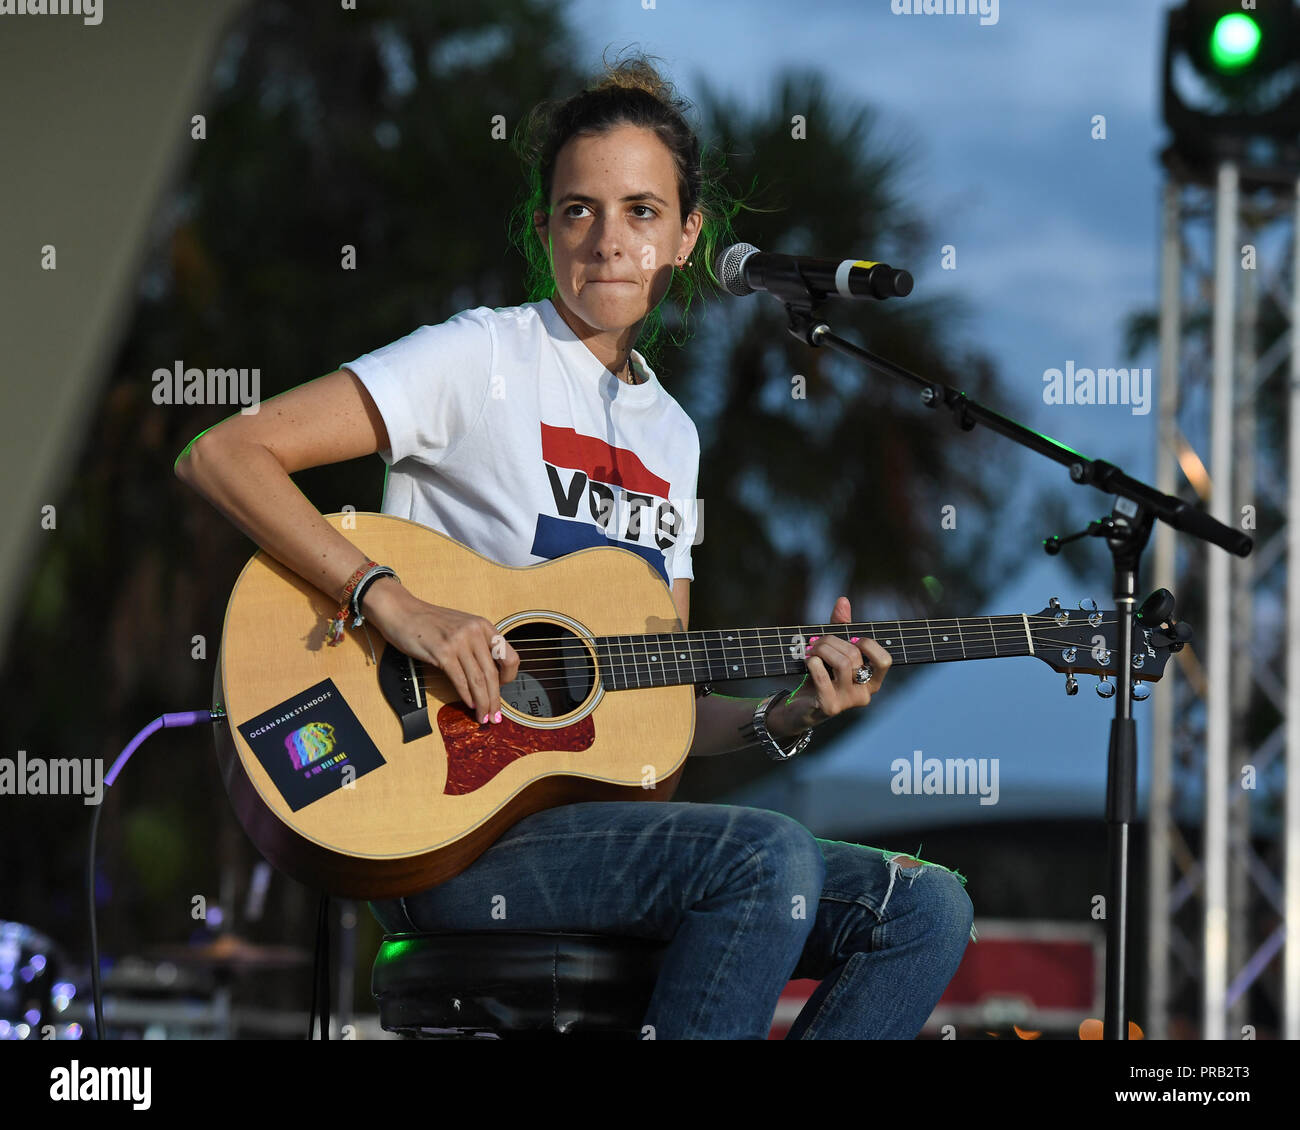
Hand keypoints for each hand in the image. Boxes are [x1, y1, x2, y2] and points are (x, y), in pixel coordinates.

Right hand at [360, 577, 519, 724]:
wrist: (402, 611)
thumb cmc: (429, 622)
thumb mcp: (462, 626)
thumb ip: (477, 645)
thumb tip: (490, 675)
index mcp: (483, 626)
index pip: (509, 656)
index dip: (509, 678)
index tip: (503, 689)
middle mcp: (474, 632)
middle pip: (493, 673)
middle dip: (495, 699)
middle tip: (495, 715)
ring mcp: (458, 642)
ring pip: (478, 680)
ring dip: (482, 702)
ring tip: (483, 715)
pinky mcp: (442, 652)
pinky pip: (459, 680)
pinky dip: (466, 696)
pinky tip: (469, 704)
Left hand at [781, 597, 891, 729]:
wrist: (800, 706)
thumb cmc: (821, 676)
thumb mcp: (833, 650)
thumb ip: (840, 627)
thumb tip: (843, 601)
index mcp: (871, 680)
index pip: (884, 660)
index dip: (868, 645)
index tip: (851, 638)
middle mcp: (864, 693)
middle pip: (855, 655)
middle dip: (831, 641)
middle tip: (816, 641)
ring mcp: (848, 702)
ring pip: (842, 664)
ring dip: (822, 650)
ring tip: (810, 650)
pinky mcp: (830, 706)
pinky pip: (823, 677)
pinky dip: (813, 663)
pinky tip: (807, 662)